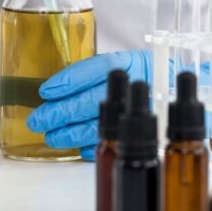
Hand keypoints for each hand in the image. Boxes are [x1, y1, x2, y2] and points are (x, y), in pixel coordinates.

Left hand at [27, 50, 151, 160]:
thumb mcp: (120, 62)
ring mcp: (136, 108)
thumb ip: (92, 72)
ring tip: (52, 136)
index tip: (46, 91)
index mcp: (127, 62)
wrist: (172, 86)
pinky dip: (91, 145)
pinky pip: (111, 140)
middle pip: (90, 100)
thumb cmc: (139, 73)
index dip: (68, 81)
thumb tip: (54, 89)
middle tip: (39, 120)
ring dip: (70, 133)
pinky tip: (77, 148)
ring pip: (97, 124)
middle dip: (60, 112)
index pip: (94, 69)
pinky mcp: (139, 129)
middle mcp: (132, 85)